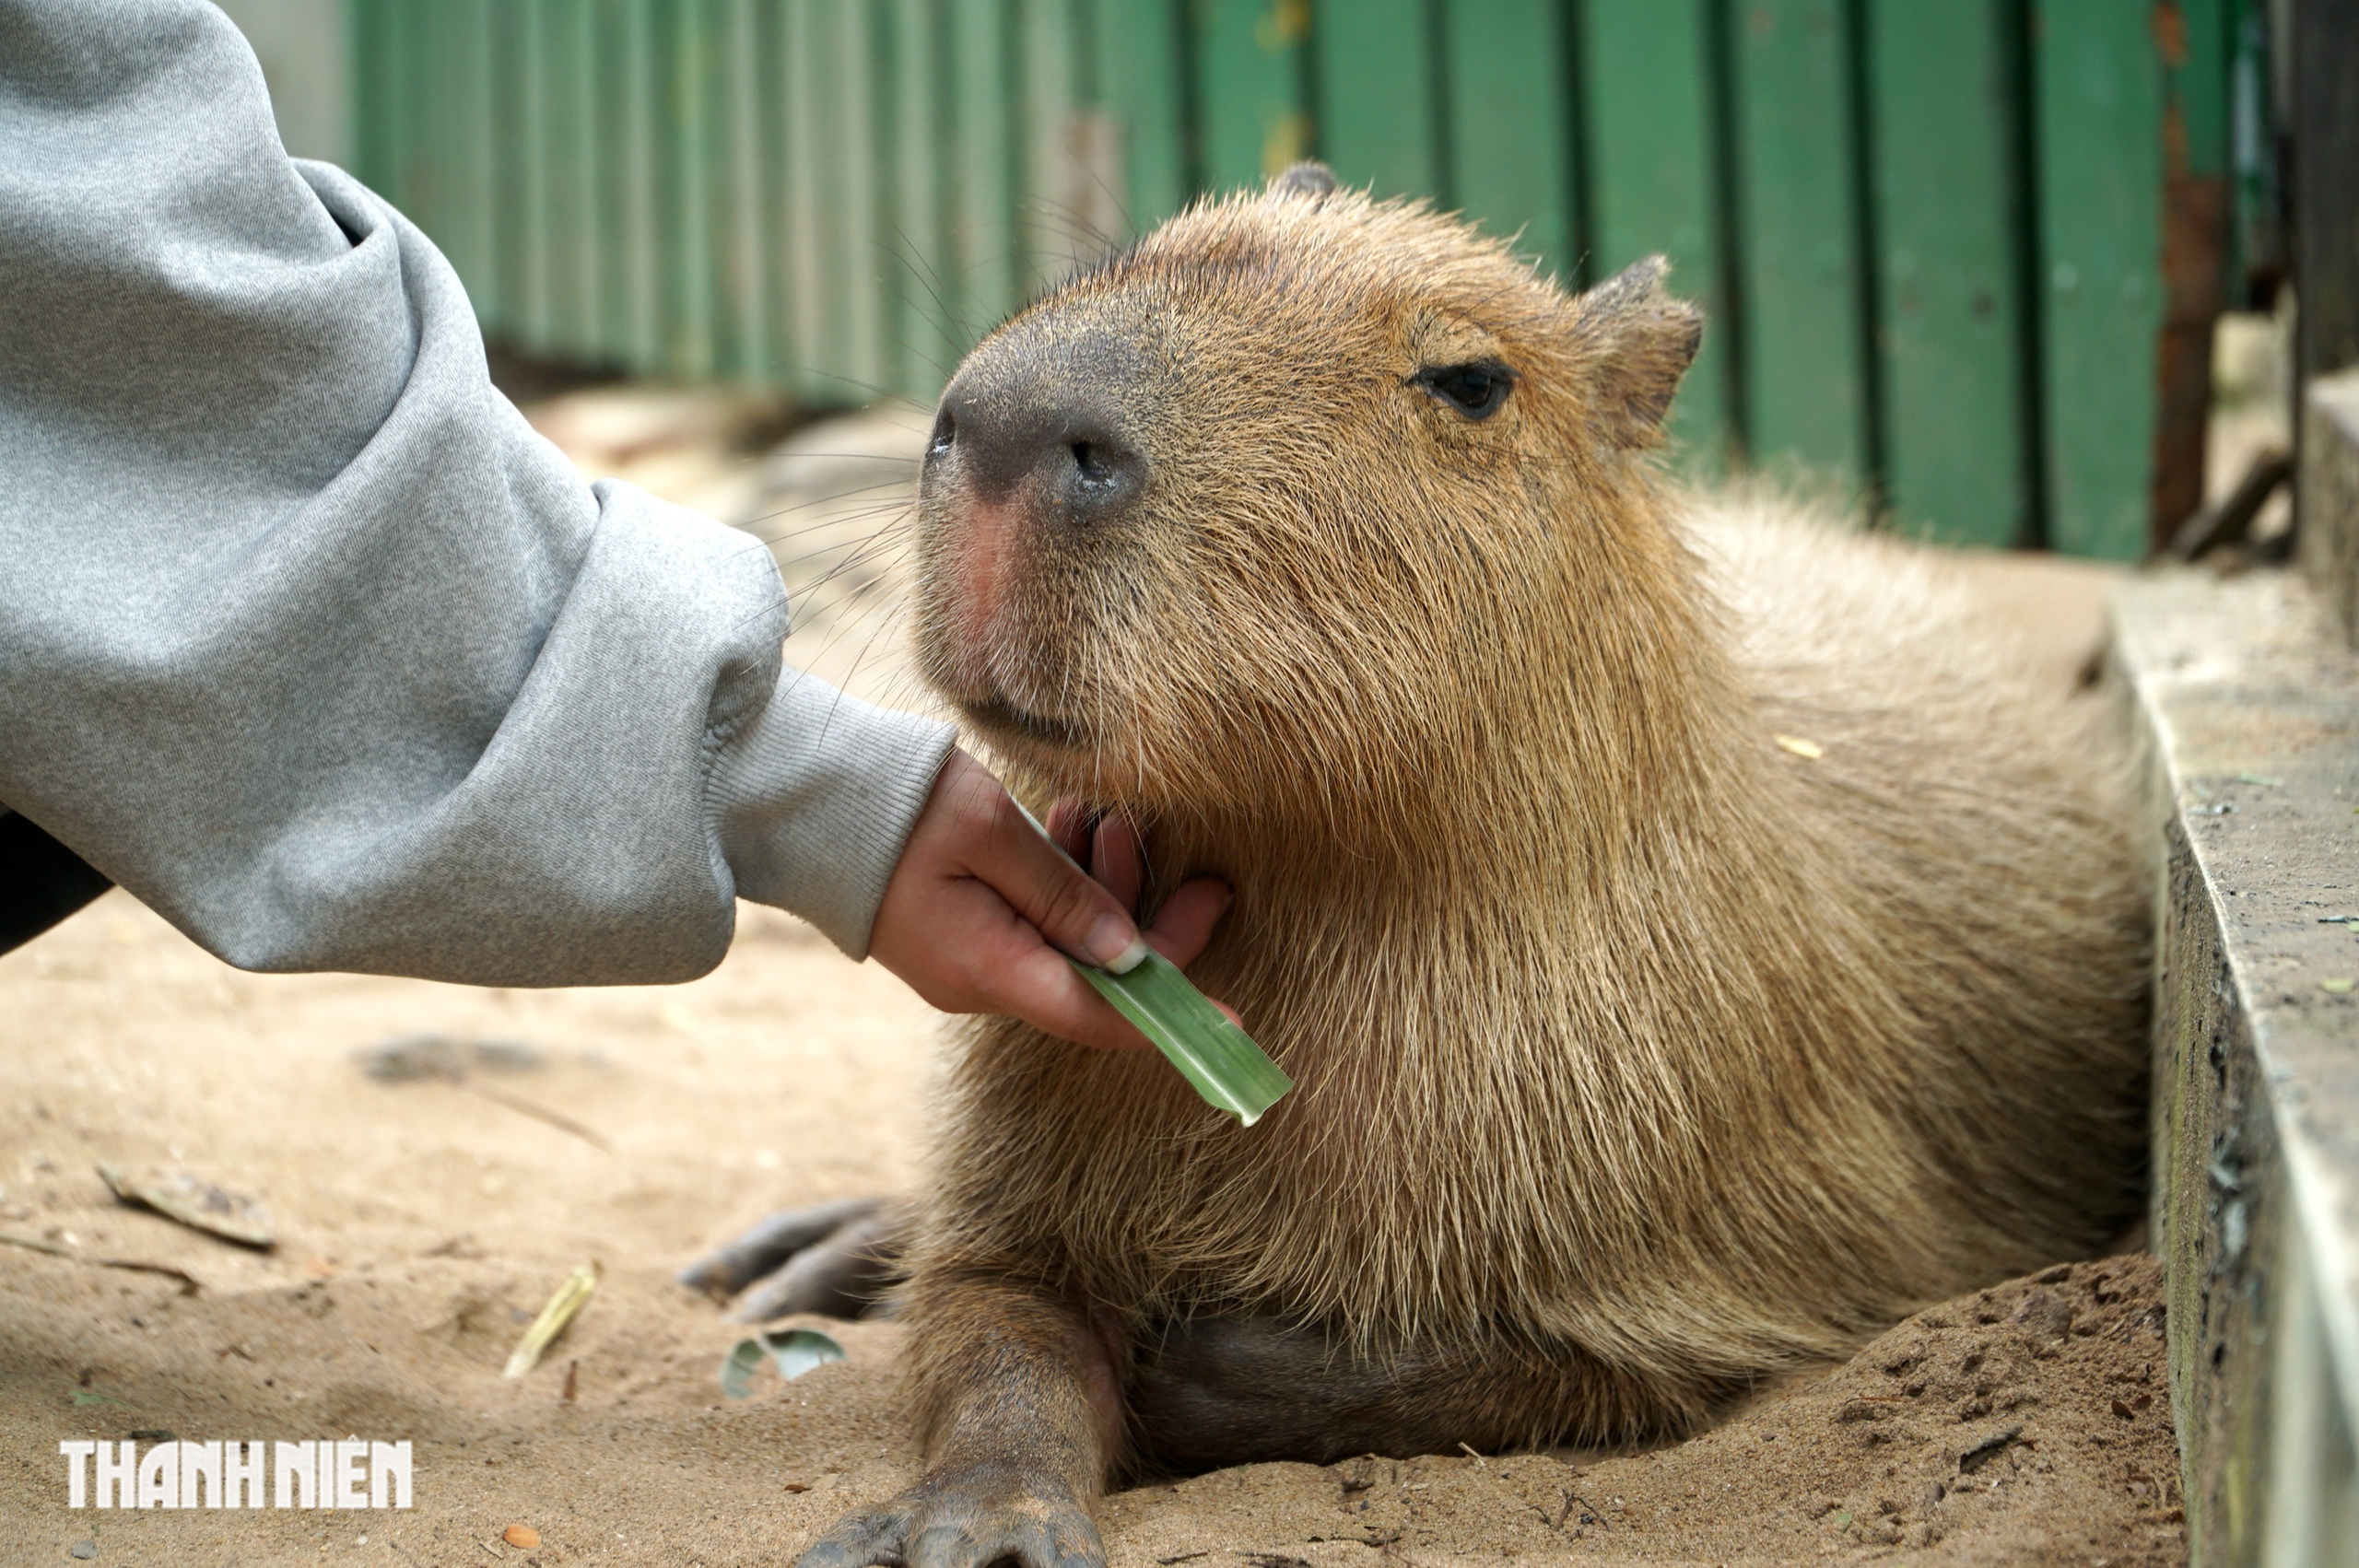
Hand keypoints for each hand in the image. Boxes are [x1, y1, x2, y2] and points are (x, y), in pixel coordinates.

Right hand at [867, 750, 1231, 1049]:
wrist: (802, 793)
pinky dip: (1066, 881)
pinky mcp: (962, 932)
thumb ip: (1065, 894)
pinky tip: (1073, 823)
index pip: (1097, 1017)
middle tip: (1201, 871)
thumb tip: (1129, 957)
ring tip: (1107, 817)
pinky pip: (1036, 923)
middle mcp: (981, 980)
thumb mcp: (993, 833)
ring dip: (1105, 888)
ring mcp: (969, 959)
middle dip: (1150, 925)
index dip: (1169, 1019)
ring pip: (1071, 944)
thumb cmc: (896, 803)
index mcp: (989, 967)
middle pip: (1095, 979)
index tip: (1231, 1021)